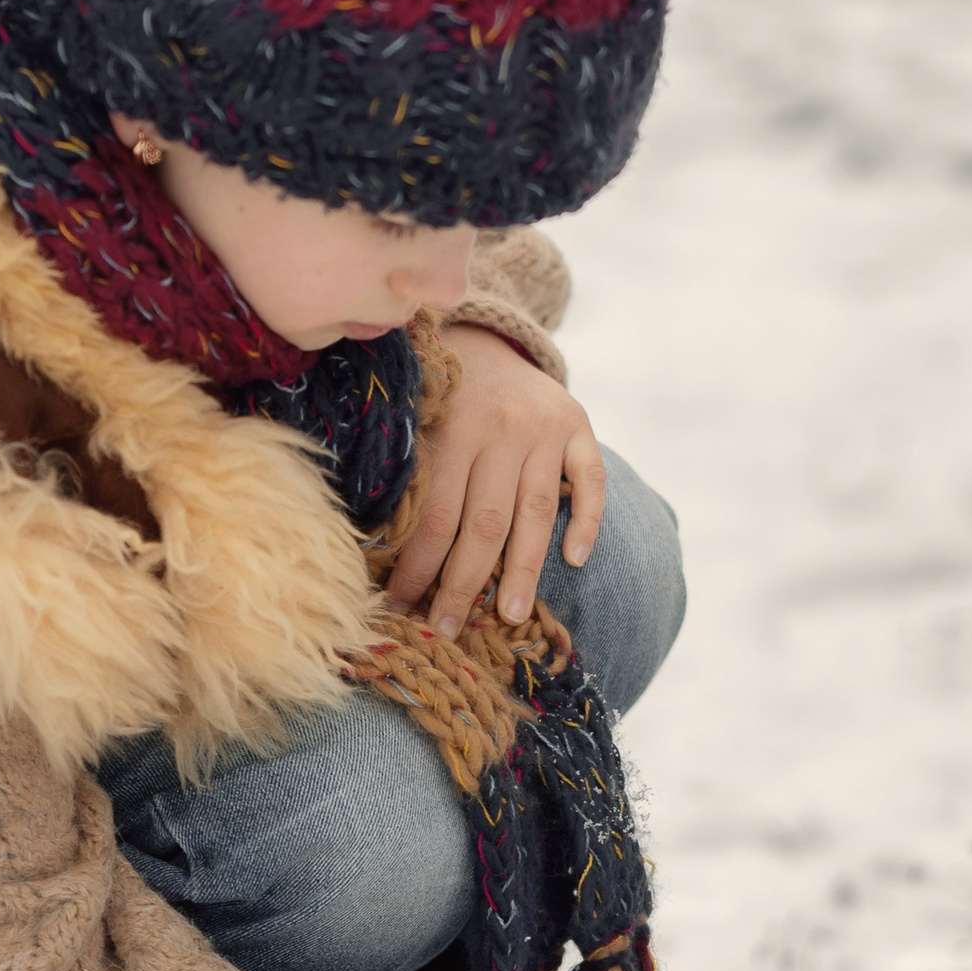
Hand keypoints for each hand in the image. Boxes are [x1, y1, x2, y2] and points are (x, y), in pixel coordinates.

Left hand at [385, 325, 606, 640]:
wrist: (485, 340)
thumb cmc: (439, 398)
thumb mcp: (417, 422)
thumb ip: (412, 475)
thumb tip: (380, 554)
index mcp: (453, 429)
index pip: (436, 516)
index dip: (418, 568)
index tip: (402, 608)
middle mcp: (502, 428)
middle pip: (485, 523)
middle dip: (464, 584)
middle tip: (447, 630)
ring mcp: (545, 429)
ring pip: (536, 512)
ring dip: (523, 571)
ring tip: (511, 617)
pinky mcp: (579, 427)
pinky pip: (591, 479)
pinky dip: (587, 519)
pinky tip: (574, 559)